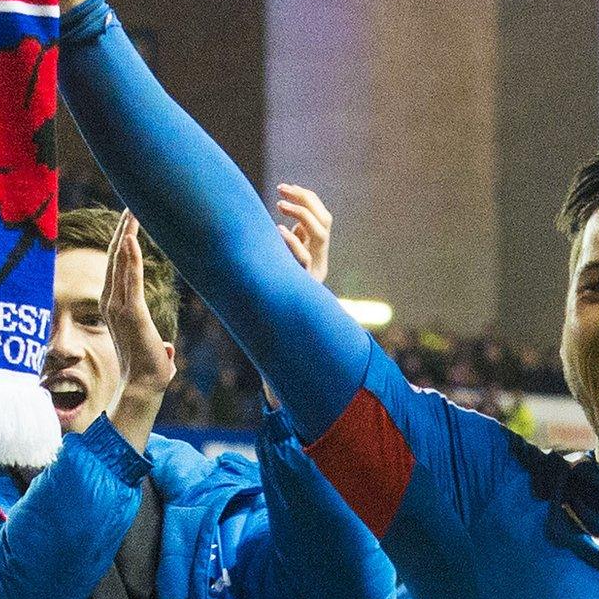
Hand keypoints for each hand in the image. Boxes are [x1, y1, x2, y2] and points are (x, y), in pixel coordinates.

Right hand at [103, 211, 173, 450]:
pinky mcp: (131, 313)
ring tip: (131, 212)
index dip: (122, 242)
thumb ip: (158, 344)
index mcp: (115, 306)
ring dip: (126, 236)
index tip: (129, 221)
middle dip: (123, 230)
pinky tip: (131, 238)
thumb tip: (167, 351)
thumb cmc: (149, 370)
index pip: (117, 266)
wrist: (144, 387)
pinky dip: (130, 258)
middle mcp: (111, 302)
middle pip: (116, 258)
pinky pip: (129, 280)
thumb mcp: (153, 348)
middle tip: (131, 205)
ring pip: (120, 263)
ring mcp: (118, 307)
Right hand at [263, 185, 334, 408]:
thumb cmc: (286, 340)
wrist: (302, 320)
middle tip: (280, 204)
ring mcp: (319, 252)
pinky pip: (314, 215)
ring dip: (303, 203)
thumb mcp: (279, 353)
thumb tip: (275, 406)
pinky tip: (280, 195)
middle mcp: (320, 267)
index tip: (277, 232)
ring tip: (281, 193)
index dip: (296, 246)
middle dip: (304, 215)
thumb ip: (279, 375)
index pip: (311, 261)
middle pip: (323, 232)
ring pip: (322, 219)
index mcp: (311, 287)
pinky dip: (300, 202)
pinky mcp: (311, 241)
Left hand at [275, 184, 331, 284]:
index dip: (307, 199)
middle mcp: (320, 258)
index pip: (322, 217)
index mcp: (318, 250)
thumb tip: (286, 214)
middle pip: (324, 222)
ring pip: (320, 236)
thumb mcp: (285, 258)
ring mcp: (314, 270)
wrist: (284, 319)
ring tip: (280, 205)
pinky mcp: (304, 283)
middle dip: (305, 201)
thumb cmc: (279, 285)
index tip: (287, 187)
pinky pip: (302, 259)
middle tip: (281, 189)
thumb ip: (291, 240)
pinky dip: (292, 242)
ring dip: (302, 216)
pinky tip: (278, 231)